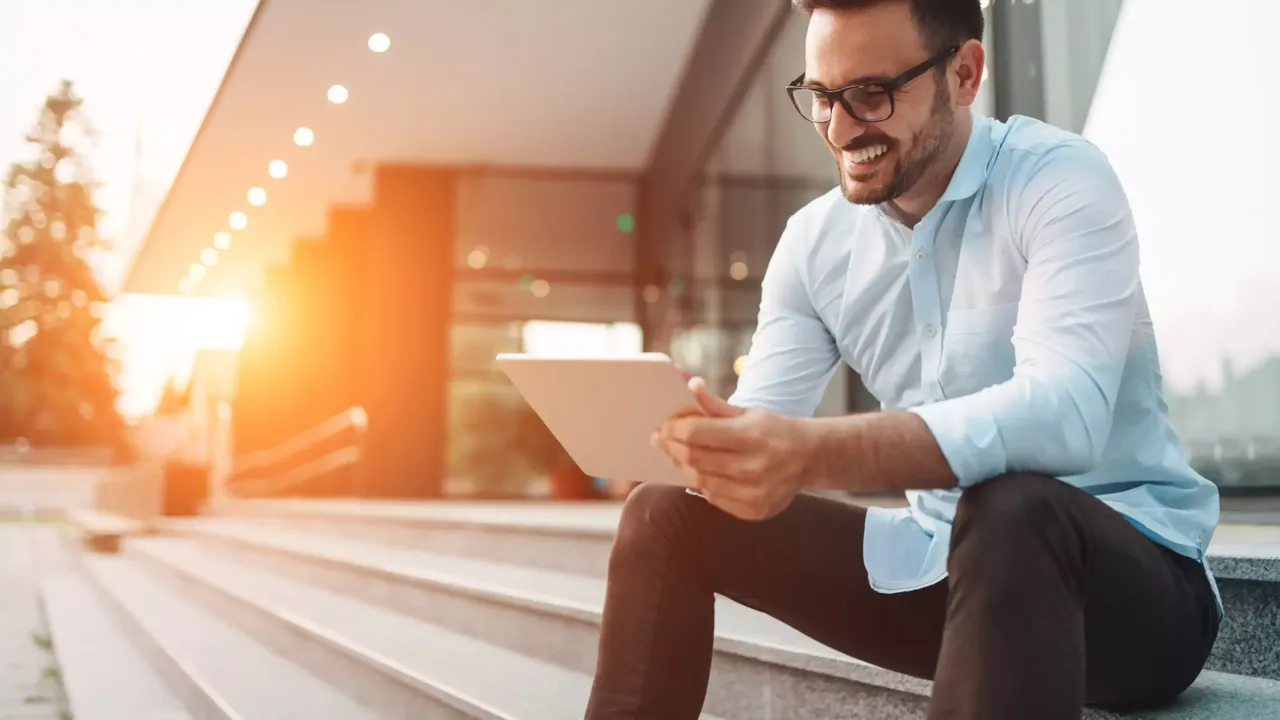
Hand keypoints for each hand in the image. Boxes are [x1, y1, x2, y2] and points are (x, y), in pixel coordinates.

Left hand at [654, 377, 813, 520]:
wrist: (812, 458)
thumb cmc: (775, 430)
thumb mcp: (748, 411)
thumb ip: (715, 404)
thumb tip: (690, 385)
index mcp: (750, 435)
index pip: (696, 433)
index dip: (673, 429)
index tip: (663, 426)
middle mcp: (753, 467)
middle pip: (694, 458)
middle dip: (671, 447)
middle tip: (661, 439)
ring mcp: (754, 493)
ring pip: (701, 481)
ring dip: (684, 466)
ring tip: (679, 455)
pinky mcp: (754, 510)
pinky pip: (715, 499)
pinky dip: (704, 484)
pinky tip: (702, 472)